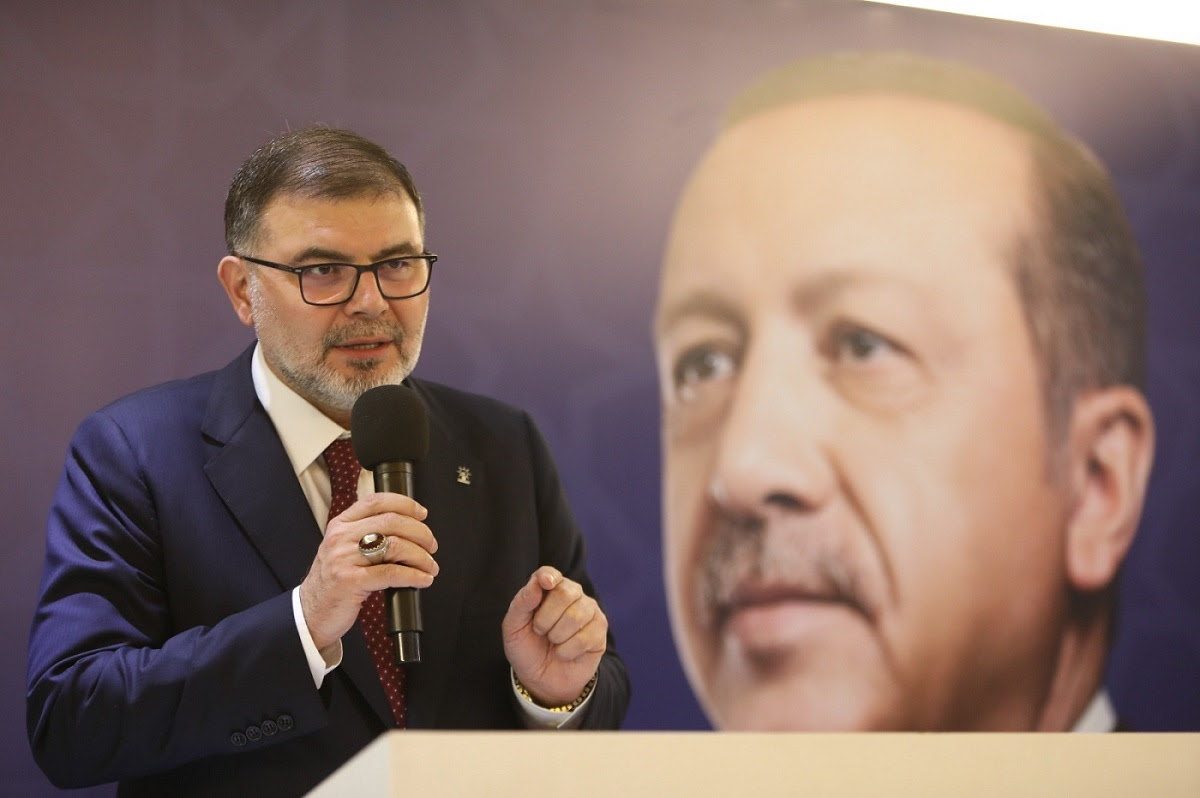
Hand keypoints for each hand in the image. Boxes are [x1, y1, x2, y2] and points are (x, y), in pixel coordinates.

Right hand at [299, 493, 438, 650]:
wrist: (311, 612)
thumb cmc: (334, 580)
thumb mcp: (343, 549)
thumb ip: (366, 534)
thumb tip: (408, 528)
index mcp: (340, 524)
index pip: (376, 501)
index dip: (405, 504)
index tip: (422, 514)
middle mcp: (340, 537)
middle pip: (392, 522)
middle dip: (420, 533)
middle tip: (431, 545)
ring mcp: (343, 559)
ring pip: (395, 546)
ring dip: (421, 556)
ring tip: (430, 566)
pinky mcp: (350, 582)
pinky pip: (391, 573)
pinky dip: (414, 576)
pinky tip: (422, 580)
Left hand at [502, 566, 606, 706]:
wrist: (541, 679)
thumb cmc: (527, 648)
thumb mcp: (513, 628)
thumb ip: (522, 602)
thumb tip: (538, 583)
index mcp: (548, 588)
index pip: (550, 574)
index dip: (548, 576)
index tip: (546, 583)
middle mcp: (572, 594)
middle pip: (566, 592)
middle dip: (546, 618)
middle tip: (540, 630)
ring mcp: (589, 610)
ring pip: (576, 615)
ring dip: (557, 636)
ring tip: (553, 642)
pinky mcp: (600, 629)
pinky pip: (586, 637)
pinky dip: (568, 651)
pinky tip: (565, 652)